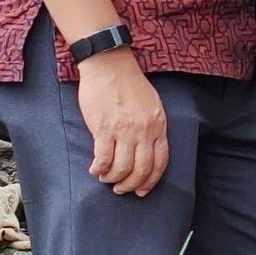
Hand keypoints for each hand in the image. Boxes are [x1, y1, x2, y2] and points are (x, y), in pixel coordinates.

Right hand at [77, 49, 168, 195]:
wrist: (109, 65)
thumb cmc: (129, 83)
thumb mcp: (152, 104)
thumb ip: (151, 127)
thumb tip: (144, 150)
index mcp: (158, 125)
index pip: (160, 162)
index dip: (151, 180)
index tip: (142, 190)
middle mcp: (144, 131)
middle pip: (141, 169)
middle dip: (131, 185)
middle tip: (121, 189)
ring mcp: (124, 131)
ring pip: (122, 168)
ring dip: (113, 179)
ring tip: (106, 178)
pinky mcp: (104, 129)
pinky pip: (103, 159)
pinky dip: (99, 169)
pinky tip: (96, 169)